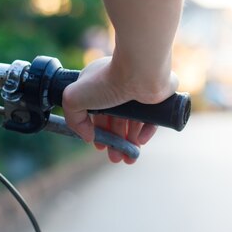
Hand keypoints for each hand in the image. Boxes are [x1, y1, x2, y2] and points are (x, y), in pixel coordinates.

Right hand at [62, 56, 177, 163]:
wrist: (141, 72)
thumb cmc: (107, 80)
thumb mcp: (74, 99)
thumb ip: (74, 119)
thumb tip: (88, 136)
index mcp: (99, 84)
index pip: (98, 112)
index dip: (98, 131)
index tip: (99, 146)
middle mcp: (120, 87)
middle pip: (117, 120)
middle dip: (114, 142)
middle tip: (115, 159)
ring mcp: (140, 92)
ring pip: (135, 122)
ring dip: (129, 142)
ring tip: (128, 159)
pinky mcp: (157, 98)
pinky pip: (152, 119)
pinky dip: (145, 132)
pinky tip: (139, 142)